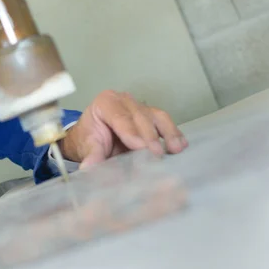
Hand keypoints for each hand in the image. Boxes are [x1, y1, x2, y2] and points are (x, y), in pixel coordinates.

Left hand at [59, 90, 187, 166]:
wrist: (94, 136)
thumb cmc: (90, 138)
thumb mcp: (87, 146)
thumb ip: (91, 155)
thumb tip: (89, 168)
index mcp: (105, 103)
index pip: (119, 116)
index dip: (131, 131)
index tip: (140, 147)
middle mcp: (124, 100)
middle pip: (140, 116)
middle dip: (149, 136)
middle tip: (157, 155)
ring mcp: (140, 106)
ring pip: (156, 116)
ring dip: (168, 133)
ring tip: (176, 149)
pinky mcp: (152, 115)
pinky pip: (164, 122)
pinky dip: (173, 133)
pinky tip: (181, 145)